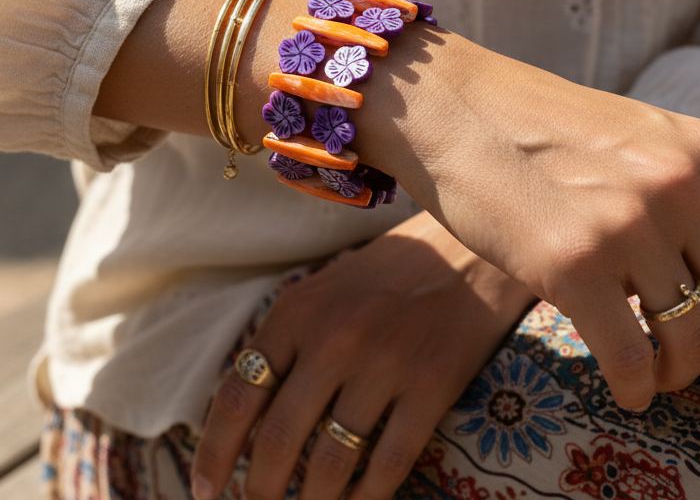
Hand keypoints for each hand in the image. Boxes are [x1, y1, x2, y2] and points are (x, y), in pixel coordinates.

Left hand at [191, 211, 535, 499]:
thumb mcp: (324, 290)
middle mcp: (334, 337)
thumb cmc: (389, 273)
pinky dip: (365, 499)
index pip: (237, 396)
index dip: (214, 454)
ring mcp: (385, 363)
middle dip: (260, 490)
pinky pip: (387, 465)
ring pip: (330, 463)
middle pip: (278, 439)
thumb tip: (245, 415)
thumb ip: (287, 343)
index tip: (205, 490)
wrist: (468, 250)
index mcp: (297, 311)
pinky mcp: (432, 385)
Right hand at [350, 32, 699, 411]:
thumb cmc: (536, 126)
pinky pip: (633, 358)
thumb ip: (685, 185)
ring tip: (656, 373)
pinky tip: (624, 390)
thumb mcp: (634, 134)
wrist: (455, 107)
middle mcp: (678, 185)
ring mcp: (627, 224)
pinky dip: (636, 388)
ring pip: (692, 337)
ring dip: (681, 372)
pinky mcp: (572, 264)